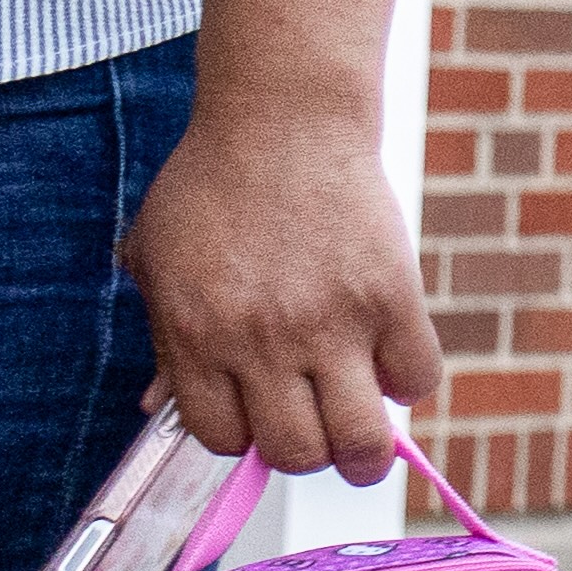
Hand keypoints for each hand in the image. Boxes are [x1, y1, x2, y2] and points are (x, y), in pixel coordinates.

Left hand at [126, 95, 440, 483]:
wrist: (283, 117)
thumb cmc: (214, 185)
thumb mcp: (162, 262)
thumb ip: (165, 342)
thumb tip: (156, 409)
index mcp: (198, 335)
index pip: (224, 440)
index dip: (242, 436)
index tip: (258, 412)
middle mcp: (263, 340)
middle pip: (296, 453)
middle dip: (306, 452)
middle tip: (315, 427)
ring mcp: (332, 322)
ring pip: (362, 440)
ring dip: (364, 449)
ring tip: (363, 432)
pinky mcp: (390, 296)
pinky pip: (415, 378)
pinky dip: (406, 381)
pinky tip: (389, 359)